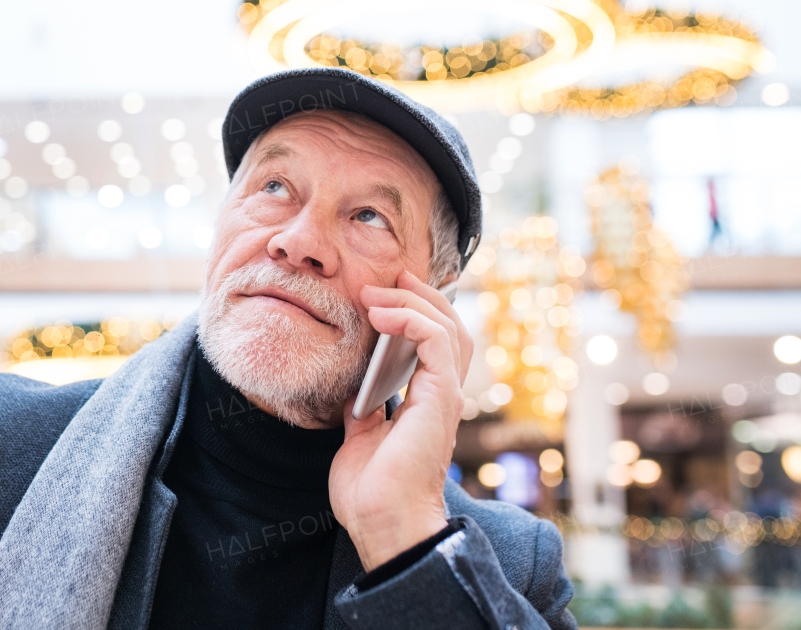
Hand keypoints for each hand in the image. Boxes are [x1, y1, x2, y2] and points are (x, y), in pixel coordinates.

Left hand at [328, 270, 473, 571]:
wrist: (381, 523)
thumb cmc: (372, 491)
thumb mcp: (360, 436)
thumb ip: (364, 408)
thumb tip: (351, 388)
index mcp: (428, 401)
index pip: (437, 342)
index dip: (418, 310)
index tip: (385, 291)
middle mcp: (444, 394)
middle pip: (450, 326)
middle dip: (421, 294)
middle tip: (390, 276)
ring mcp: (446, 395)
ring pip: (448, 327)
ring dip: (413, 300)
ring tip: (379, 292)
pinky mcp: (441, 398)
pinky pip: (436, 340)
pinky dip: (412, 318)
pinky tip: (382, 312)